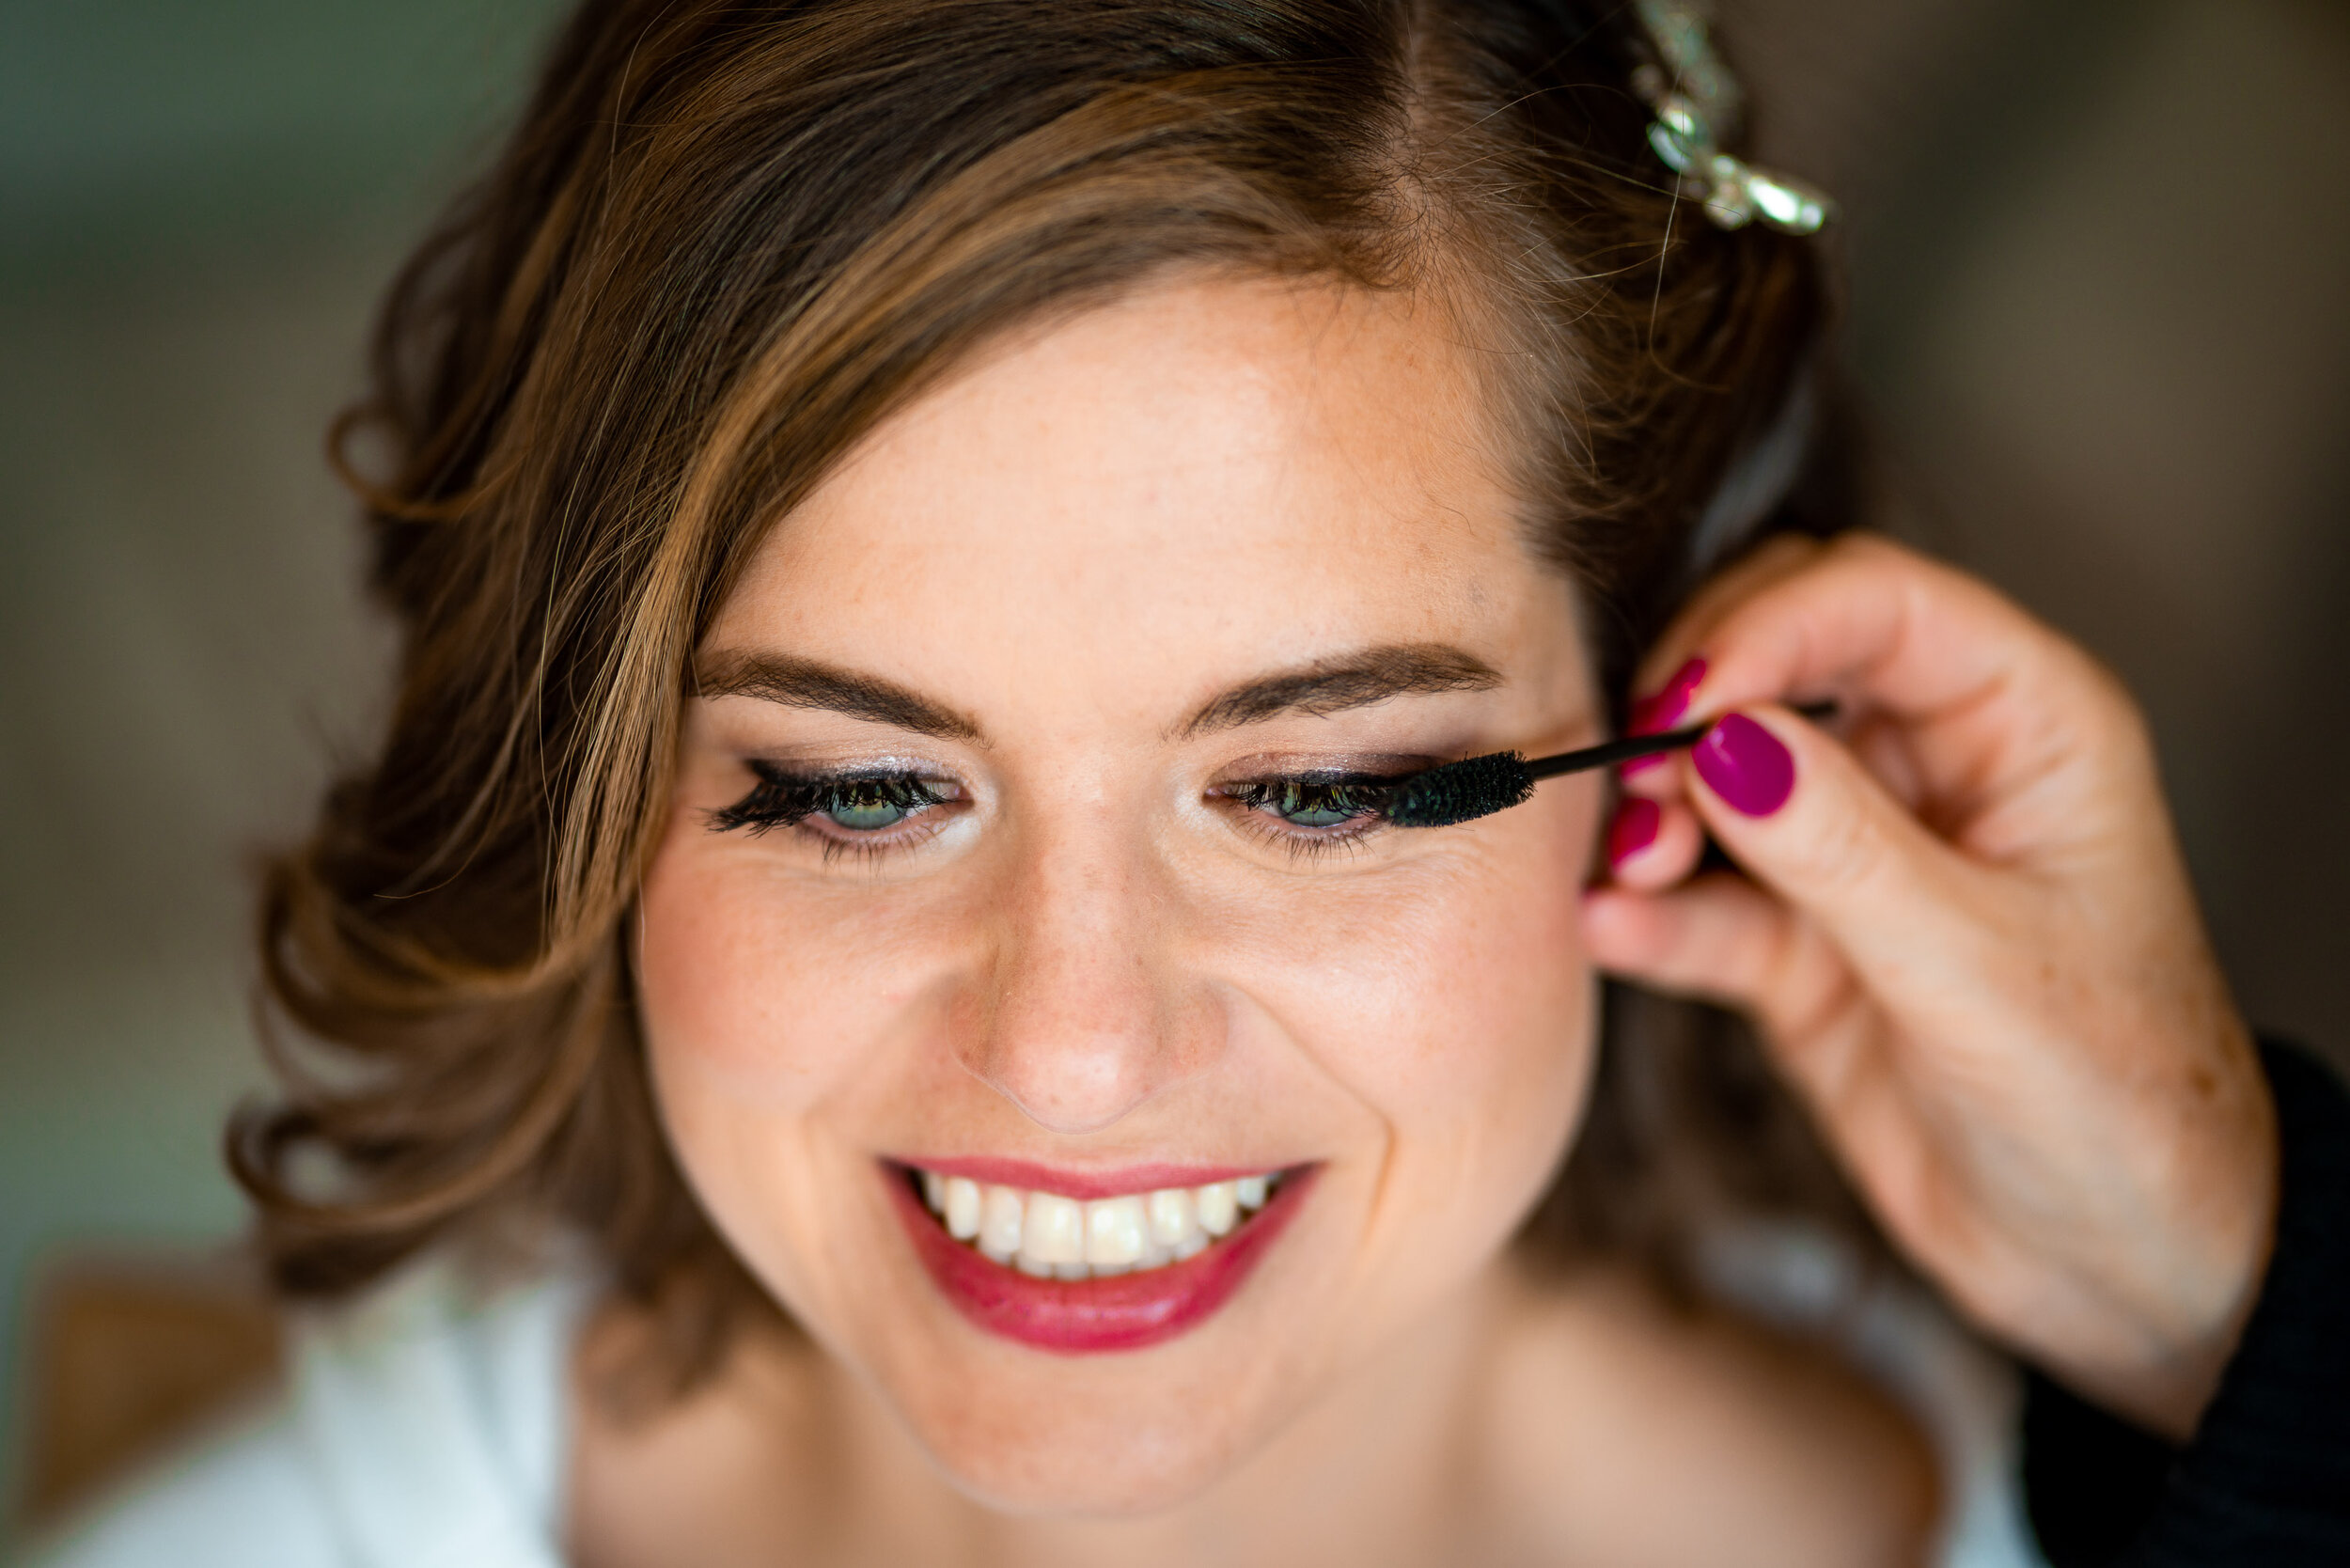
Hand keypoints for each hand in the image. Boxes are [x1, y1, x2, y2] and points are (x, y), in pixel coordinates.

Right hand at [1582, 534, 2277, 1439]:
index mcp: (2026, 725)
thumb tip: (1722, 739)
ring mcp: (1859, 855)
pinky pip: (1705, 902)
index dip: (1767, 629)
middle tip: (1638, 776)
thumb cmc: (2118, 1102)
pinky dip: (1651, 910)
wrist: (2116, 1265)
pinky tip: (1609, 926)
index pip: (1875, 604)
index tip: (1683, 702)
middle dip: (1693, 704)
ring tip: (1631, 864)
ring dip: (1660, 809)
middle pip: (1779, 658)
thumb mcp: (1983, 967)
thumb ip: (1844, 849)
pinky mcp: (1802, 947)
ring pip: (1722, 775)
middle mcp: (1935, 767)